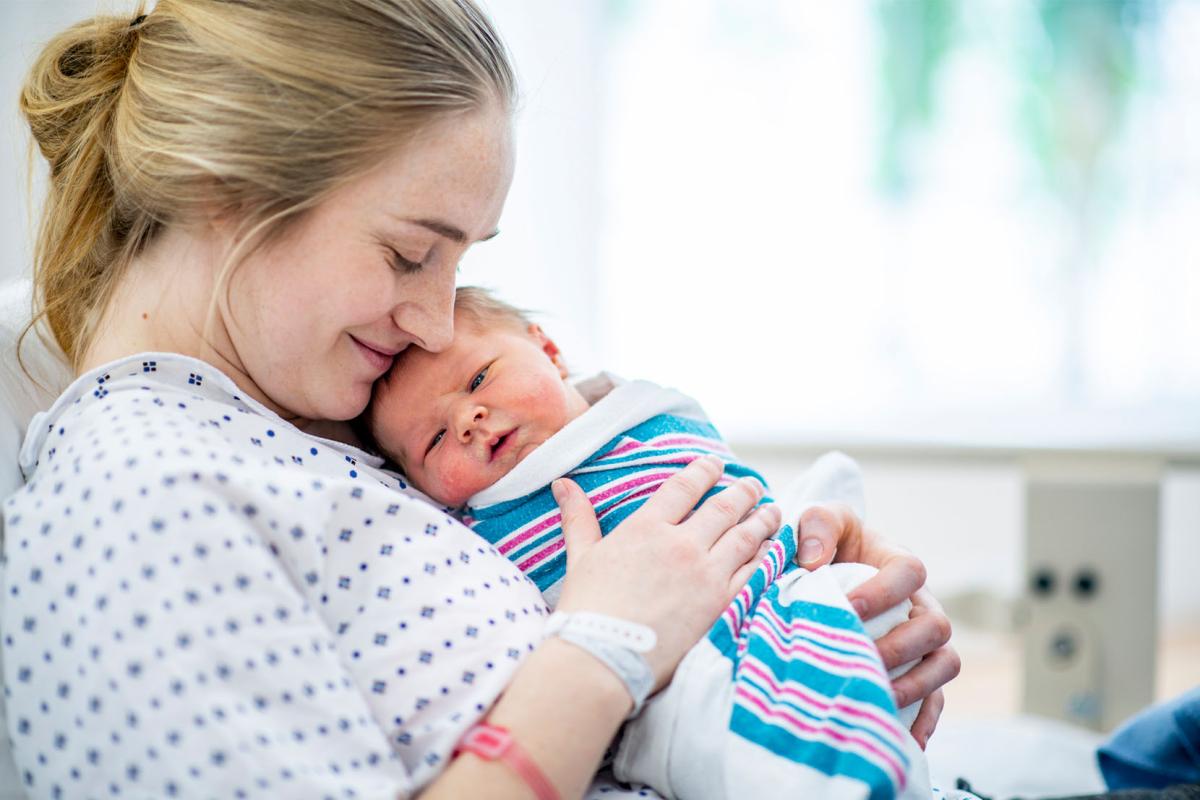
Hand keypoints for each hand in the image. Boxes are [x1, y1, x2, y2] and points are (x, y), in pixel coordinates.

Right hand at [553, 455, 781, 690]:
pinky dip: (767, 557)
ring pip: (745, 537)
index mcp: (646, 528)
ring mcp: (705, 574)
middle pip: (723, 507)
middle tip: (754, 485)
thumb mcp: (580, 557)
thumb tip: (562, 484)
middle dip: (743, 492)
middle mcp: (681, 544)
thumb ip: (578, 518)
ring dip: (762, 520)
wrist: (604, 657)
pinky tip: (774, 550)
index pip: (684, 487)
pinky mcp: (721, 604)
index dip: (703, 471)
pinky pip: (754, 573)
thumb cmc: (587, 609)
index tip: (716, 464)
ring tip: (773, 511)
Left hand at [796, 503, 960, 747]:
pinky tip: (899, 738)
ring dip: (916, 685)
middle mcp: (921, 603)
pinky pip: (936, 699)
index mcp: (898, 563)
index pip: (911, 571)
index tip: (849, 607)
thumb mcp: (818, 521)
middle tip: (860, 658)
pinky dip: (923, 720)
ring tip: (877, 696)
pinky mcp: (919, 672)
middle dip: (900, 646)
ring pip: (944, 664)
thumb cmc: (824, 544)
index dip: (885, 591)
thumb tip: (813, 560)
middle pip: (936, 625)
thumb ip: (816, 526)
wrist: (823, 572)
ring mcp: (925, 640)